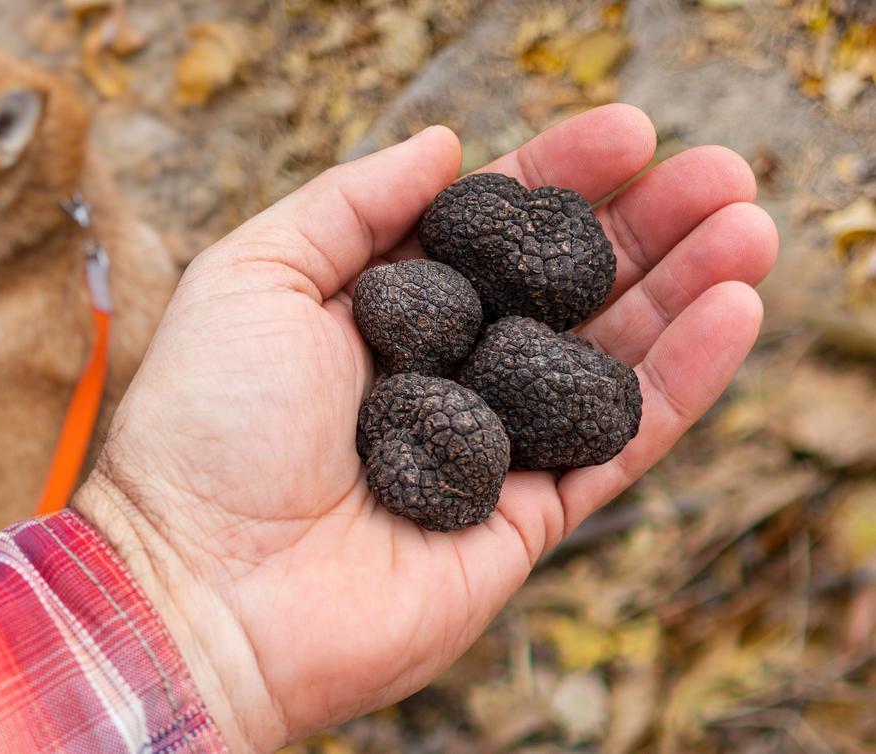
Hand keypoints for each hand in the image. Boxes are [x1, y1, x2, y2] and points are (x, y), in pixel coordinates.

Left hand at [74, 104, 776, 752]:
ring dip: (682, 291)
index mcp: (379, 313)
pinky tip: (732, 312)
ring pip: (604, 358)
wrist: (199, 586)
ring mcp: (488, 447)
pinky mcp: (525, 518)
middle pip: (560, 288)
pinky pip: (617, 443)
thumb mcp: (254, 273)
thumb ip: (351, 202)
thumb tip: (447, 143)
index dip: (558, 179)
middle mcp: (441, 373)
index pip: (487, 231)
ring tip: (747, 227)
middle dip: (641, 227)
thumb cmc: (208, 424)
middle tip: (718, 171)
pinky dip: (680, 382)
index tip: (629, 130)